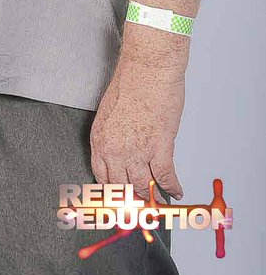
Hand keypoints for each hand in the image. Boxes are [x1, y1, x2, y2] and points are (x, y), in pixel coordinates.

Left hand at [90, 47, 185, 200]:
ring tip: (157, 201)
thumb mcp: (111, 112)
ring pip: (142, 186)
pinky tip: (175, 191)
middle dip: (131, 200)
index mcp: (99, 138)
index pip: (102, 176)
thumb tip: (124, 152)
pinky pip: (164, 178)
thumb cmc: (131, 81)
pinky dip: (172, 188)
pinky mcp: (159, 148)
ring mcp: (136, 151)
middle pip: (121, 187)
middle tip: (139, 208)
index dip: (112, 191)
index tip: (119, 199)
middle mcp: (115, 149)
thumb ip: (114, 135)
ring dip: (151, 196)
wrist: (148, 66)